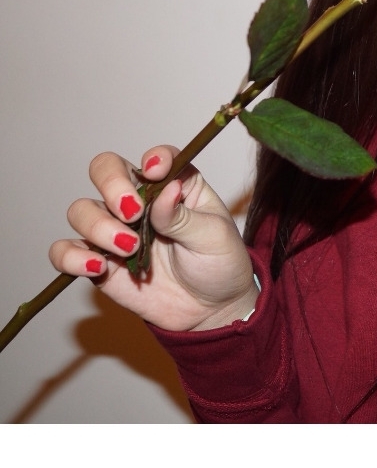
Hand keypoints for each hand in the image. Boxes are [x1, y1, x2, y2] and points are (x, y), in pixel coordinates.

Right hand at [49, 147, 257, 331]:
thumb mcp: (214, 237)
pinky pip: (65, 251)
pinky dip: (71, 256)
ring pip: (81, 210)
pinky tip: (97, 266)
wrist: (211, 309)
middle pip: (105, 170)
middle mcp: (141, 201)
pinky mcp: (99, 261)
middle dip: (112, 184)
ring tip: (129, 247)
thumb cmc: (219, 264)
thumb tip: (166, 189)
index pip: (155, 158)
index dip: (153, 159)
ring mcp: (116, 230)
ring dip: (98, 225)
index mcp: (175, 186)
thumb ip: (183, 215)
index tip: (157, 173)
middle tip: (133, 212)